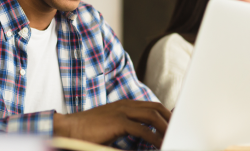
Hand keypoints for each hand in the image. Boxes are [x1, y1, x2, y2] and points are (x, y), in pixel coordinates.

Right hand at [53, 99, 170, 147]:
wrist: (70, 128)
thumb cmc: (89, 130)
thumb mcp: (112, 125)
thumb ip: (128, 126)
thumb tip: (145, 136)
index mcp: (125, 104)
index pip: (151, 105)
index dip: (165, 113)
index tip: (175, 123)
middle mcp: (125, 105)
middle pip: (155, 107)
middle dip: (170, 119)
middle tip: (179, 130)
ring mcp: (121, 111)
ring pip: (152, 115)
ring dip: (165, 127)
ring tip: (173, 138)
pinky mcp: (117, 121)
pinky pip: (142, 129)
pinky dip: (153, 137)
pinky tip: (159, 144)